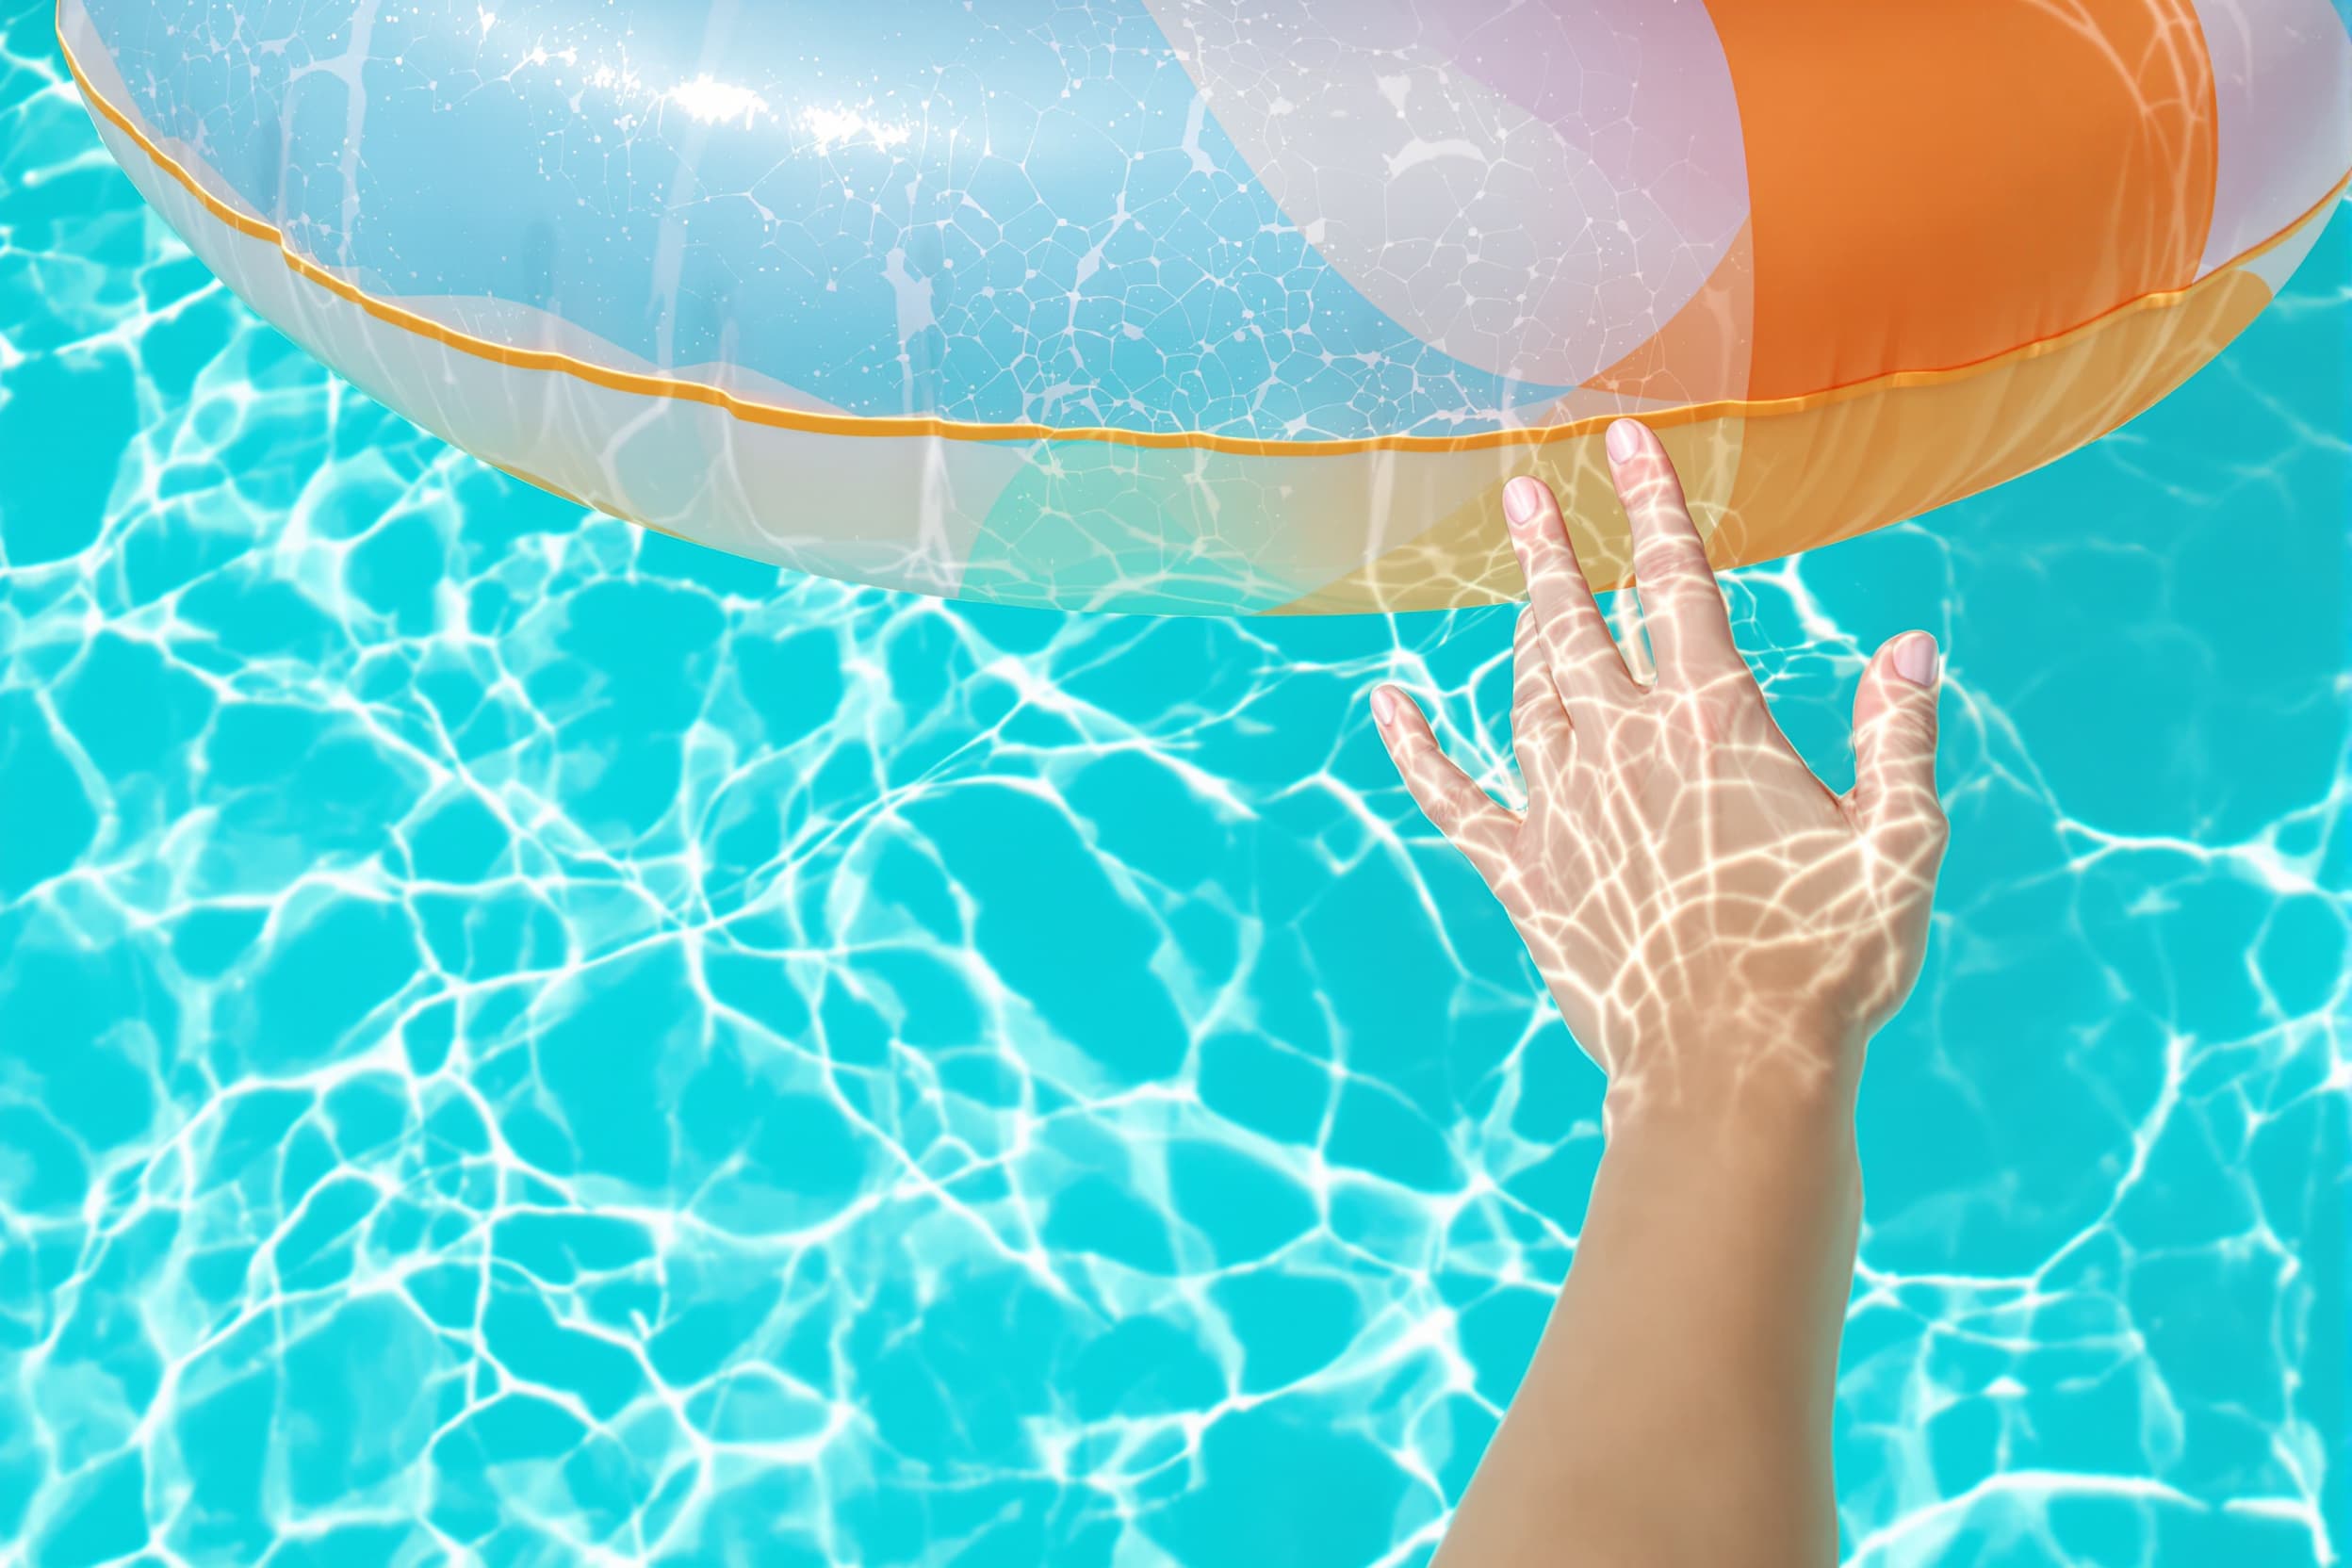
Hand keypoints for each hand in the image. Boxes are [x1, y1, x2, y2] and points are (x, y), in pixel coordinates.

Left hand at [1372, 420, 1948, 1118]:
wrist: (1732, 1075)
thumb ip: (1895, 737)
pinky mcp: (1521, 875)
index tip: (1625, 440)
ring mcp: (1561, 810)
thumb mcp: (1897, 843)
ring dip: (1518, 628)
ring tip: (1516, 578)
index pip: (1678, 584)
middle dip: (1554, 552)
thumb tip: (1908, 646)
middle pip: (1575, 624)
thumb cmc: (1828, 965)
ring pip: (1525, 693)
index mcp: (1713, 724)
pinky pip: (1453, 796)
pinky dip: (1416, 747)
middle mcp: (1623, 747)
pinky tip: (1384, 704)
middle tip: (1523, 494)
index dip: (1654, 506)